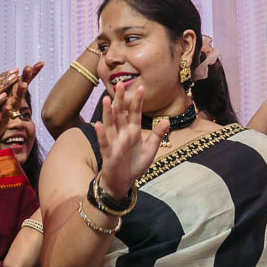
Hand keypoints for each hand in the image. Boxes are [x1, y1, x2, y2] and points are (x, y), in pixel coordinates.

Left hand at [0, 60, 43, 150]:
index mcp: (5, 94)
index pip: (19, 81)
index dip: (30, 73)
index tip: (40, 64)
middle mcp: (7, 104)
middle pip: (18, 91)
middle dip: (25, 79)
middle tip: (29, 68)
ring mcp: (3, 116)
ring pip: (13, 104)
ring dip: (18, 94)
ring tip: (22, 84)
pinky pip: (0, 119)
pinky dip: (4, 112)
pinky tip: (7, 105)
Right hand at [94, 82, 168, 198]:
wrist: (124, 182)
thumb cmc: (135, 165)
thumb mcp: (150, 150)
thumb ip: (157, 135)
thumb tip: (167, 121)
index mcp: (133, 131)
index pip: (135, 113)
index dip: (137, 101)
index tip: (141, 88)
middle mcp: (122, 133)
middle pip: (120, 114)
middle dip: (120, 100)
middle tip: (120, 84)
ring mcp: (114, 142)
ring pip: (110, 124)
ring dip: (108, 112)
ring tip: (107, 99)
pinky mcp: (108, 153)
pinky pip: (103, 142)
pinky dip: (101, 134)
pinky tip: (99, 124)